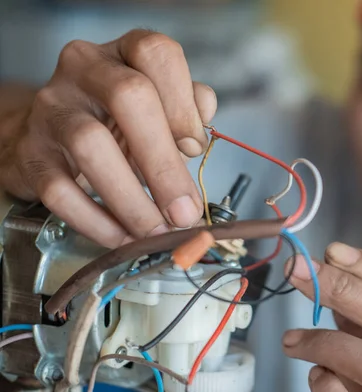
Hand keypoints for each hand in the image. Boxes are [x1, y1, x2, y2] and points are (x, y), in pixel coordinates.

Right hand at [0, 30, 216, 247]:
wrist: (54, 139)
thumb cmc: (120, 124)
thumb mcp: (161, 111)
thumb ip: (189, 114)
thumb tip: (198, 139)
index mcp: (126, 53)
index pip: (157, 53)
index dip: (183, 103)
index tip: (194, 148)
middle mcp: (85, 68)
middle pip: (128, 97)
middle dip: (164, 163)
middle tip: (184, 211)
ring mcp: (52, 108)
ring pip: (91, 145)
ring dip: (132, 200)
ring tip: (157, 231)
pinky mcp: (31, 153)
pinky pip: (60, 190)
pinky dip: (97, 222)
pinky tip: (123, 237)